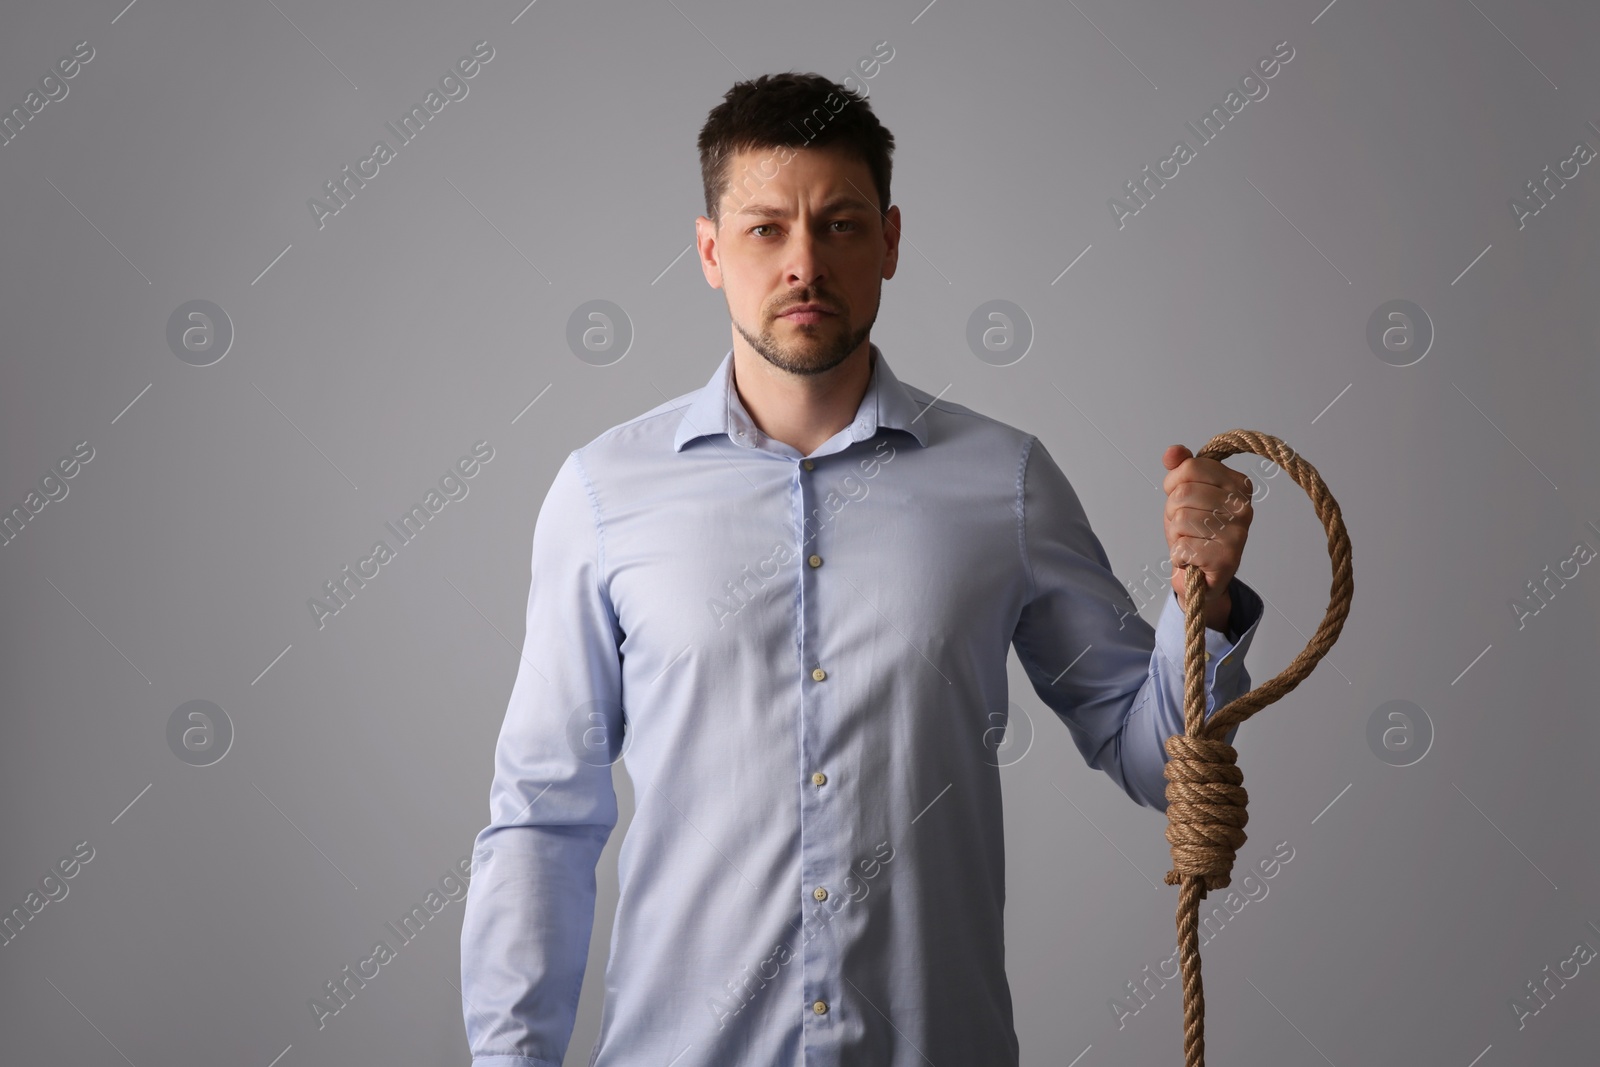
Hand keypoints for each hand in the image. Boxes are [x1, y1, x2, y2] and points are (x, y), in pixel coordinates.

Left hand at [1161, 444, 1252, 630]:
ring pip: (1180, 519)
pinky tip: (1193, 558)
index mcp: (1238, 484)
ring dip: (1175, 534)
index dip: (1174, 483)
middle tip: (1186, 525)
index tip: (1181, 497)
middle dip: (1173, 511)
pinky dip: (1179, 554)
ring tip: (1190, 541)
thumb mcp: (1185, 494)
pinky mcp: (1227, 558)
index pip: (1190, 467)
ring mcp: (1238, 532)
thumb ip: (1181, 468)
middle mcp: (1243, 506)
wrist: (1202, 575)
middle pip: (1183, 493)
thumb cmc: (1195, 531)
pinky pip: (1183, 546)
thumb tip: (1172, 452)